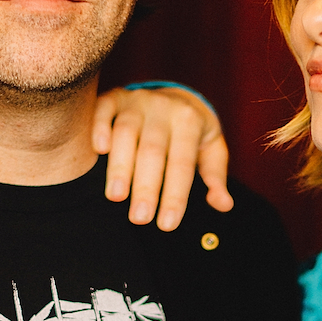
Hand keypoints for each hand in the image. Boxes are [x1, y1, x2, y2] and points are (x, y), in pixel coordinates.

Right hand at [92, 86, 233, 229]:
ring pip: (126, 132)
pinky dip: (99, 126)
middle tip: (139, 219)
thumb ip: (215, 177)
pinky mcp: (116, 97)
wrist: (177, 95)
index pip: (182, 163)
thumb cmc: (193, 132)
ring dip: (119, 166)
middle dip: (146, 187)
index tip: (166, 225)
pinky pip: (104, 108)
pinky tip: (98, 150)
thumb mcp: (212, 150)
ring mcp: (138, 100)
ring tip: (116, 197)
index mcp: (190, 121)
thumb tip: (223, 204)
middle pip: (153, 150)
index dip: (174, 195)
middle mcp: (164, 108)